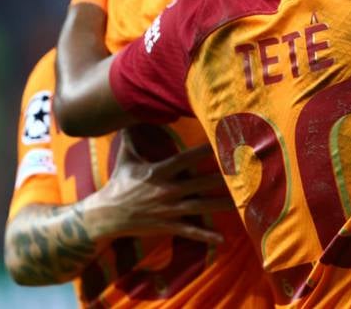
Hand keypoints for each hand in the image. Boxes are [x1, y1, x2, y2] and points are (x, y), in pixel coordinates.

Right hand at [86, 131, 232, 244]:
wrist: (105, 216)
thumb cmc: (119, 183)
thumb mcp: (126, 158)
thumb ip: (132, 136)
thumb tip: (130, 111)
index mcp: (159, 172)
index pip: (185, 159)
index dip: (203, 151)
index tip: (221, 144)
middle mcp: (167, 190)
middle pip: (200, 183)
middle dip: (222, 179)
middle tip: (244, 174)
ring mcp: (169, 209)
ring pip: (201, 206)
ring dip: (222, 205)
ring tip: (244, 203)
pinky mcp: (168, 225)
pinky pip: (189, 231)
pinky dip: (205, 236)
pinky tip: (221, 240)